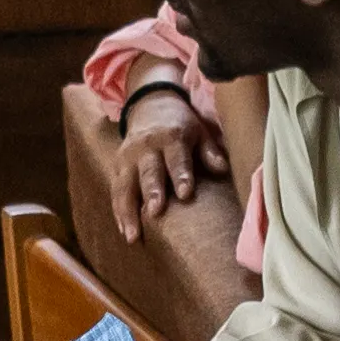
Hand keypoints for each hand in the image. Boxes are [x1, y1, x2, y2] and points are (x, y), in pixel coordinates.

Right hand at [113, 86, 230, 233]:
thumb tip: (223, 169)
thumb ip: (209, 151)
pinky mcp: (117, 166)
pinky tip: (126, 232)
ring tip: (133, 236)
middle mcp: (147, 147)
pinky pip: (116, 191)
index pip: (177, 158)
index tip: (186, 194)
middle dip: (151, 191)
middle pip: (149, 171)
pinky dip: (119, 212)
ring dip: (128, 211)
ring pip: (126, 185)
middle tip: (155, 212)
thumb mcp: (198, 131)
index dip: (181, 175)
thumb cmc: (180, 125)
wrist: (149, 104)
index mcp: (171, 137)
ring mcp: (129, 157)